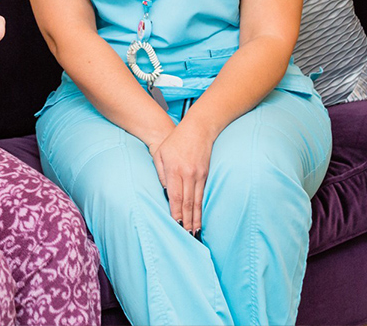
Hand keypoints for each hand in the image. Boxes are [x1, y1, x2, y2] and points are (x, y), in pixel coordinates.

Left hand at [148, 119, 214, 236]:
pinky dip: (201, 208)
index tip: (176, 226)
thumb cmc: (175, 140)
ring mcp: (199, 175)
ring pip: (197, 201)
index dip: (176, 212)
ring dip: (196, 218)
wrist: (199, 128)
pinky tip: (200, 218)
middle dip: (187, 221)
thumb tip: (165, 192)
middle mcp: (189, 174)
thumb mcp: (160, 153)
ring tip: (195, 233)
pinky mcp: (206, 175)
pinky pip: (202, 195)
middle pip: (188, 202)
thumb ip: (160, 173)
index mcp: (175, 169)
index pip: (176, 196)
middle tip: (187, 237)